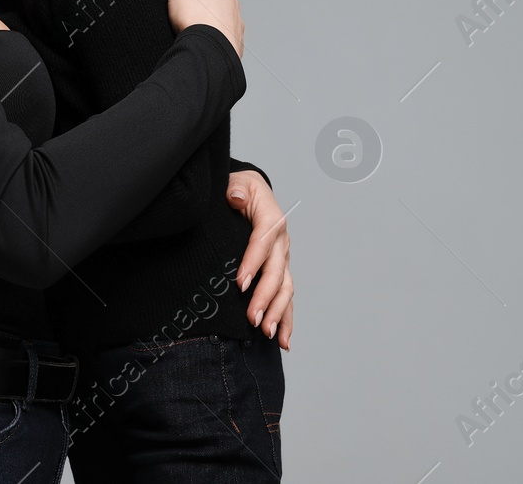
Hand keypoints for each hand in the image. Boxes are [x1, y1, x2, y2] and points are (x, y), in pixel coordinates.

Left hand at [227, 169, 292, 348]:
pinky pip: (286, 298)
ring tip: (266, 332)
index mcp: (272, 219)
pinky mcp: (281, 272)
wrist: (251, 192)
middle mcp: (282, 242)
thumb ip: (235, 189)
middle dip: (265, 297)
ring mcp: (284, 259)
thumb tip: (236, 197)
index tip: (240, 283)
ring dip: (277, 313)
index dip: (253, 263)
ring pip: (285, 289)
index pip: (263, 242)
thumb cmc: (240, 188)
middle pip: (276, 272)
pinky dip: (286, 320)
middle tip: (252, 318)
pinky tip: (282, 340)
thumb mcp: (237, 182)